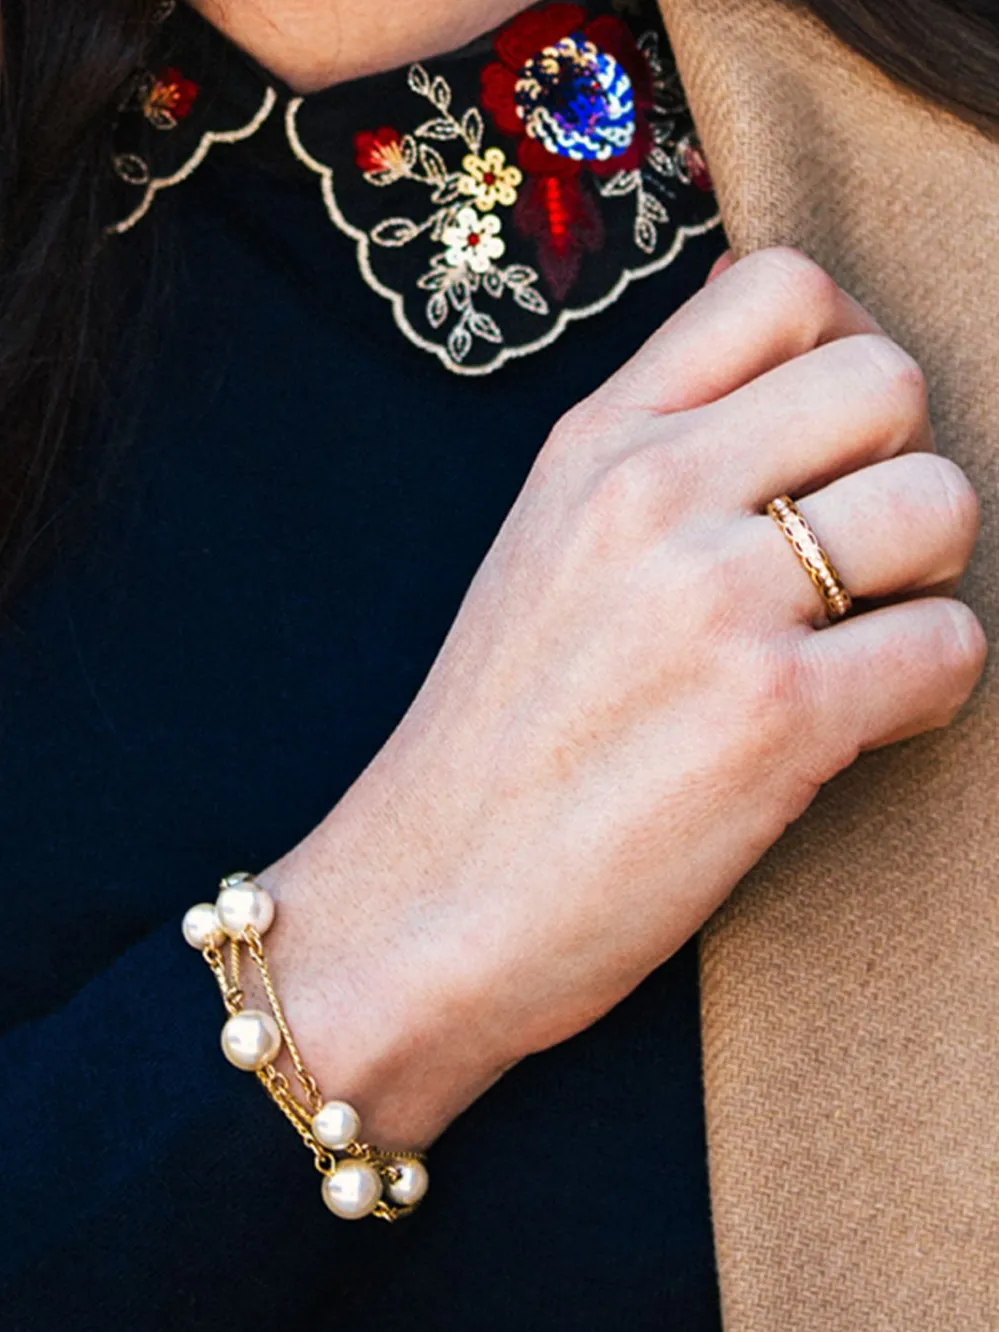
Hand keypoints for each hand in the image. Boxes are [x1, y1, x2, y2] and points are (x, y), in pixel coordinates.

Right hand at [264, 249, 984, 1146]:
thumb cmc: (490, 747)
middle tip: (854, 557)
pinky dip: (930, 687)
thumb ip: (652, 467)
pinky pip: (949, 644)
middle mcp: (651, 495)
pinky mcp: (773, 717)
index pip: (781, 285)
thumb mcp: (541, 557)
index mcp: (593, 447)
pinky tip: (856, 724)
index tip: (836, 436)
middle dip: (902, 468)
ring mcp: (711, 601)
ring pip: (940, 504)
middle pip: (888, 380)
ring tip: (859, 642)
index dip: (848, 345)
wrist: (422, 905)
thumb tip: (789, 405)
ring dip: (927, 579)